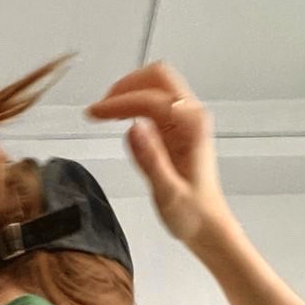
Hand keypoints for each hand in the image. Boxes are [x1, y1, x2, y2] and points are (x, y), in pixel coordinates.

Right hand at [85, 61, 234, 246]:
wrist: (209, 228)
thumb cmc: (193, 215)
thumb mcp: (168, 193)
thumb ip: (151, 160)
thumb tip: (132, 128)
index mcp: (192, 127)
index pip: (151, 99)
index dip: (120, 103)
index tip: (94, 114)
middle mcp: (192, 117)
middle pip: (158, 77)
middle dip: (126, 86)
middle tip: (101, 107)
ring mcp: (185, 121)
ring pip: (156, 85)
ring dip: (129, 91)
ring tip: (104, 112)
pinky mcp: (177, 130)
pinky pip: (155, 102)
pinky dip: (134, 103)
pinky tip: (119, 118)